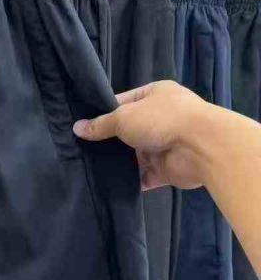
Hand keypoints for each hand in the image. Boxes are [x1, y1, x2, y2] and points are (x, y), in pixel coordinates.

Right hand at [72, 80, 215, 190]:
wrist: (201, 148)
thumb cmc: (162, 120)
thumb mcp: (124, 117)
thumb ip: (100, 125)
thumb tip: (77, 128)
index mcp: (155, 95)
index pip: (122, 102)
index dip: (103, 113)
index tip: (82, 126)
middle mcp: (162, 117)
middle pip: (128, 130)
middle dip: (109, 140)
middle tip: (81, 149)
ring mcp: (166, 144)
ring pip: (135, 154)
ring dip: (119, 161)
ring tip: (90, 167)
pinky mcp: (168, 168)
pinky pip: (145, 176)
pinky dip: (131, 181)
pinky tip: (109, 184)